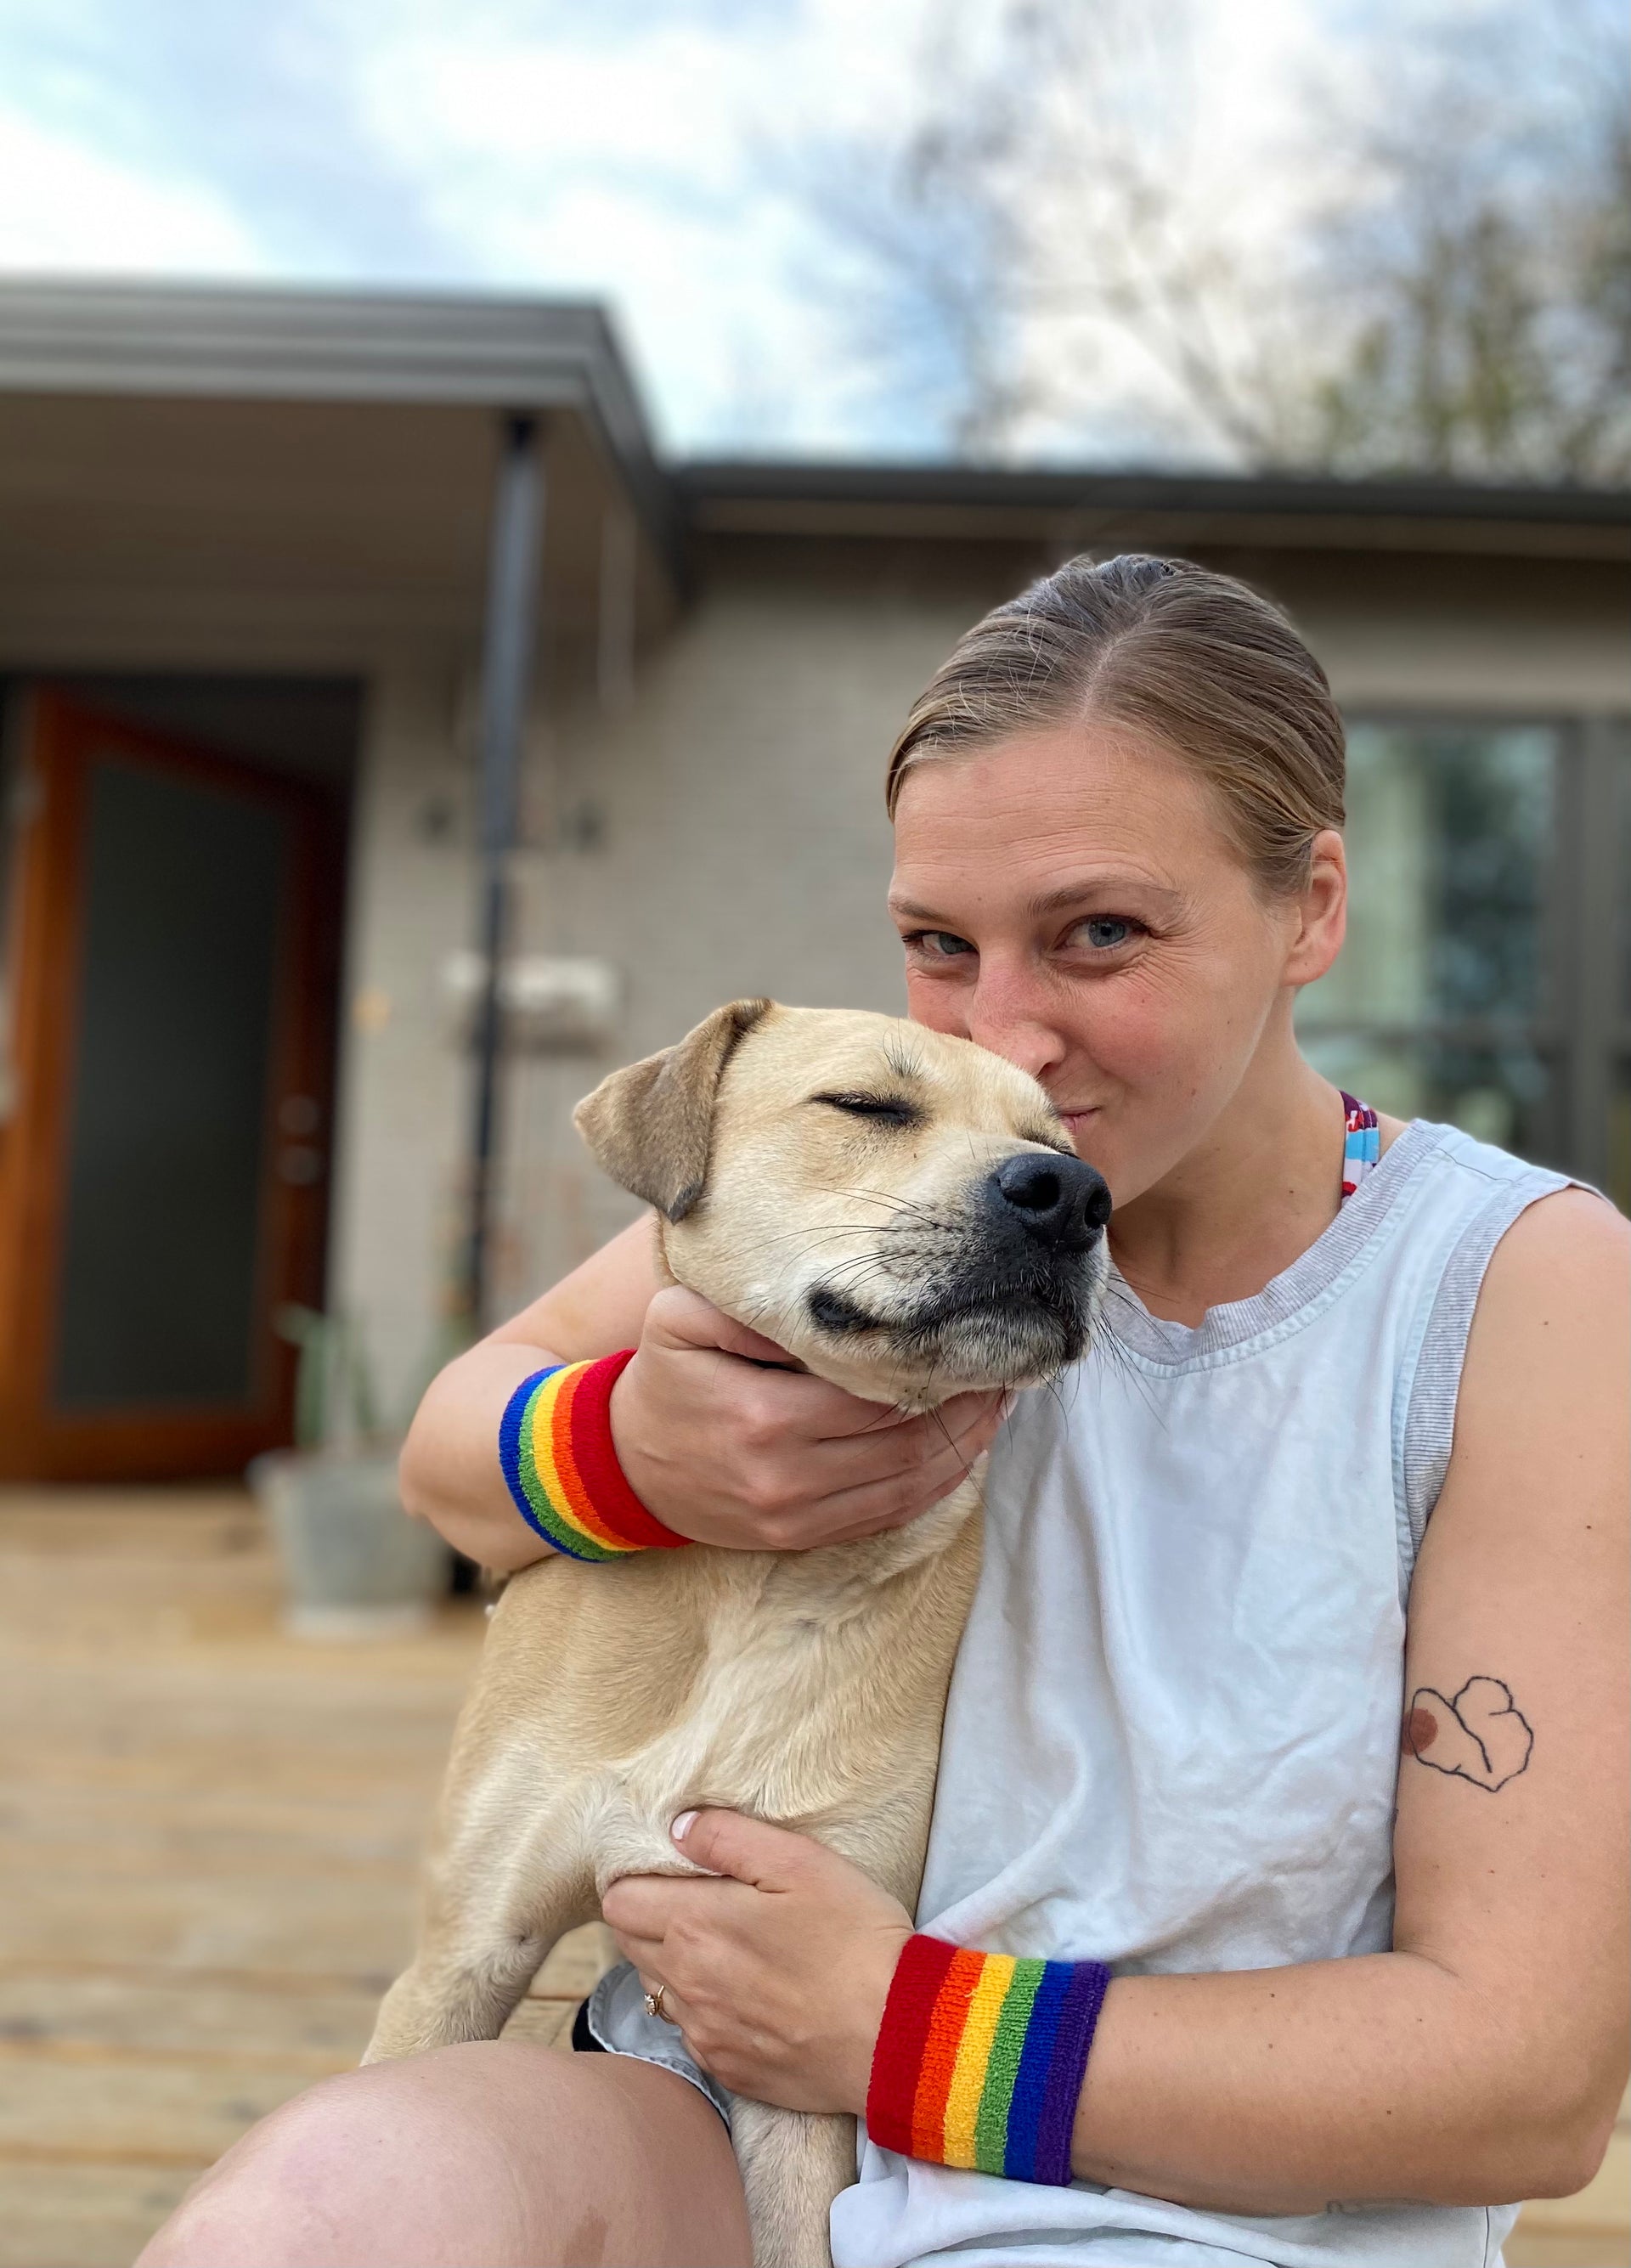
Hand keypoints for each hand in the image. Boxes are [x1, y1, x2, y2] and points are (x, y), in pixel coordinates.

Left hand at [601, 1810, 911, 2112]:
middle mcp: (685, 1984)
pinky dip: (704, 2009)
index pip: (618, 1902)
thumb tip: (677, 1828)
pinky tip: (748, 1995)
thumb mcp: (801, 1862)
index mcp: (694, 1925)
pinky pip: (690, 2031)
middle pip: (628, 1945)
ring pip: (657, 1989)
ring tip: (728, 1948)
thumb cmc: (854, 1938)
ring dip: (674, 1964)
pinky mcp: (726, 2069)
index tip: (669, 1871)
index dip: (636, 1880)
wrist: (897, 2037)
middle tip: (699, 1902)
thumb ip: (728, 1836)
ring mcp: (703, 2033)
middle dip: (649, 1918)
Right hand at [609, 1286, 1003, 1549]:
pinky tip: (961, 1449)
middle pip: (905, 1444)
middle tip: (1003, 1367)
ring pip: (907, 1488)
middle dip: (964, 1408)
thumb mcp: (678, 1320)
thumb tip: (825, 1308)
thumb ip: (744, 1307)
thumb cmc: (663, 1380)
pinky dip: (933, 1486)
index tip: (970, 1342)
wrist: (622, 1465)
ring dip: (963, 1449)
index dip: (934, 1373)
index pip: (876, 1397)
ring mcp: (795, 1516)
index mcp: (762, 1415)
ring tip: (997, 1405)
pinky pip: (886, 1516)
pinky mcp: (800, 1539)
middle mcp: (786, 1476)